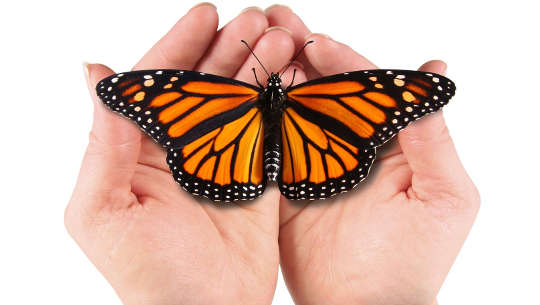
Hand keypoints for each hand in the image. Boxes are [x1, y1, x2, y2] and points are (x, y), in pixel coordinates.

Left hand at [65, 5, 296, 304]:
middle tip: (257, 19)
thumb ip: (102, 144)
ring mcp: (223, 160)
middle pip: (205, 83)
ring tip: (281, 37)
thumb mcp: (103, 211)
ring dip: (259, 66)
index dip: (178, 45)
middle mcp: (181, 149)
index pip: (158, 83)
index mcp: (138, 150)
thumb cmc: (148, 275)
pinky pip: (269, 129)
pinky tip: (293, 75)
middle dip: (229, 47)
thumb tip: (95, 74)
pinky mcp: (257, 176)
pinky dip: (281, 100)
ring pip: (241, 99)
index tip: (206, 15)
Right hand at [266, 5, 479, 304]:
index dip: (343, 58)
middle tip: (272, 21)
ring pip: (291, 106)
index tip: (317, 41)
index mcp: (387, 141)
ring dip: (273, 73)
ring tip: (252, 42)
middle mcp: (348, 145)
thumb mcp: (444, 197)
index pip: (365, 86)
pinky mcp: (283, 183)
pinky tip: (239, 90)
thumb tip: (432, 77)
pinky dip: (254, 115)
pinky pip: (267, 143)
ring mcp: (312, 162)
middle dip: (299, 51)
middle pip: (322, 87)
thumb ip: (433, 138)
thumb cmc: (413, 261)